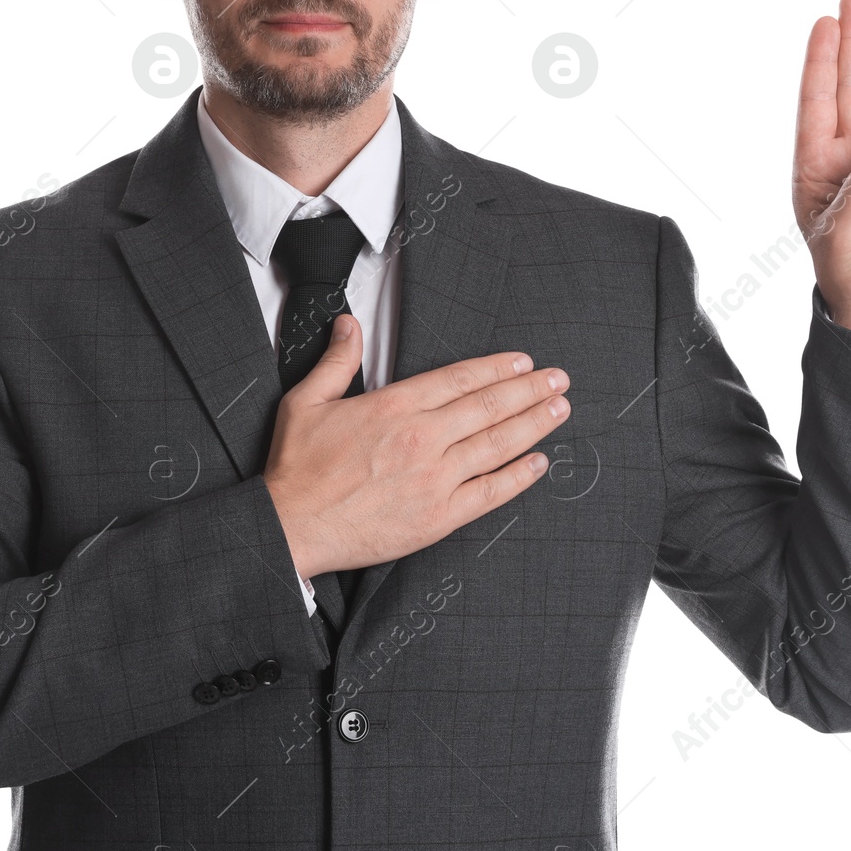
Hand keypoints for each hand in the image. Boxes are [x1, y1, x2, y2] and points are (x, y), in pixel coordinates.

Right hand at [263, 314, 571, 578]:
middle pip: (489, 406)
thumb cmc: (297, 470)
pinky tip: (539, 463)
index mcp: (394, 407)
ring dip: (534, 424)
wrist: (291, 527)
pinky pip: (489, 493)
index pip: (460, 379)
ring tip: (560, 408)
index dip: (496, 368)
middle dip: (530, 390)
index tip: (523, 362)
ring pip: (497, 444)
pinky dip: (518, 477)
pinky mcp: (438, 517)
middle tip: (559, 379)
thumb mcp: (305, 401)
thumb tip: (349, 324)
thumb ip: (336, 360)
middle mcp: (422, 438)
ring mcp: (434, 479)